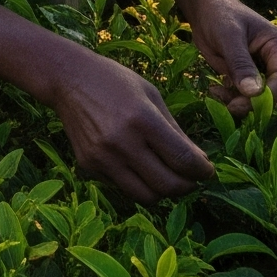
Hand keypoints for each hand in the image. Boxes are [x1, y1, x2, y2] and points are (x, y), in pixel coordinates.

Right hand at [0, 0, 213, 202]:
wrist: (69, 80)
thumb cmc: (116, 81)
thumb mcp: (151, 95)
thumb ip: (174, 130)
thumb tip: (198, 162)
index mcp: (142, 119)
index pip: (183, 160)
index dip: (202, 171)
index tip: (208, 170)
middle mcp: (122, 143)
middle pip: (168, 185)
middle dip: (187, 186)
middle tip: (192, 178)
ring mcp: (103, 158)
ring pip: (147, 196)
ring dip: (164, 192)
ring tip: (169, 178)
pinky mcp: (90, 167)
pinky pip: (124, 187)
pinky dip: (138, 183)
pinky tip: (140, 167)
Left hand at [154, 0, 276, 117]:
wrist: (205, 11)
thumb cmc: (220, 15)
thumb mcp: (229, 36)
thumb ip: (240, 63)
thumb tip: (254, 93)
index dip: (268, 97)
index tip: (242, 104)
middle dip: (258, 108)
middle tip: (232, 107)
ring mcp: (264, 75)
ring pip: (263, 103)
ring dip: (242, 106)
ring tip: (218, 94)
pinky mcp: (249, 82)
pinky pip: (246, 101)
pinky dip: (231, 101)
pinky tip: (214, 91)